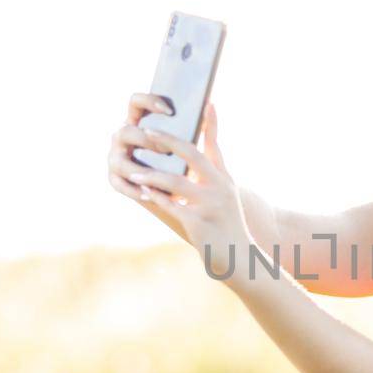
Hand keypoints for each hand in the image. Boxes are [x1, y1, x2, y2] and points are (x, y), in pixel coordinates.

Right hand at [108, 92, 188, 241]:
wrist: (176, 192)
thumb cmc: (181, 161)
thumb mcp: (186, 144)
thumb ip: (193, 127)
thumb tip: (211, 105)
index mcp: (138, 121)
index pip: (136, 102)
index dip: (149, 102)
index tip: (171, 111)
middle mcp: (123, 137)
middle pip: (126, 132)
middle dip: (145, 140)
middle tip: (166, 150)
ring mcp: (115, 157)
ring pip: (120, 162)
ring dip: (138, 169)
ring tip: (157, 175)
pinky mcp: (114, 179)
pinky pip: (119, 184)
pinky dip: (134, 190)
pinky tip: (148, 194)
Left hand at [119, 102, 250, 278]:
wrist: (239, 257)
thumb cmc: (227, 222)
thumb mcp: (226, 191)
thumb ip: (214, 161)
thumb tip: (202, 135)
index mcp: (223, 179)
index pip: (207, 147)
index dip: (196, 129)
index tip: (179, 114)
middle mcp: (219, 189)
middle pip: (191, 156)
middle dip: (166, 143)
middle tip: (144, 133)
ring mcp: (209, 206)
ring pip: (177, 182)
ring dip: (152, 174)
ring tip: (134, 170)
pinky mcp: (198, 225)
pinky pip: (172, 207)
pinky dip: (156, 198)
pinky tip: (140, 192)